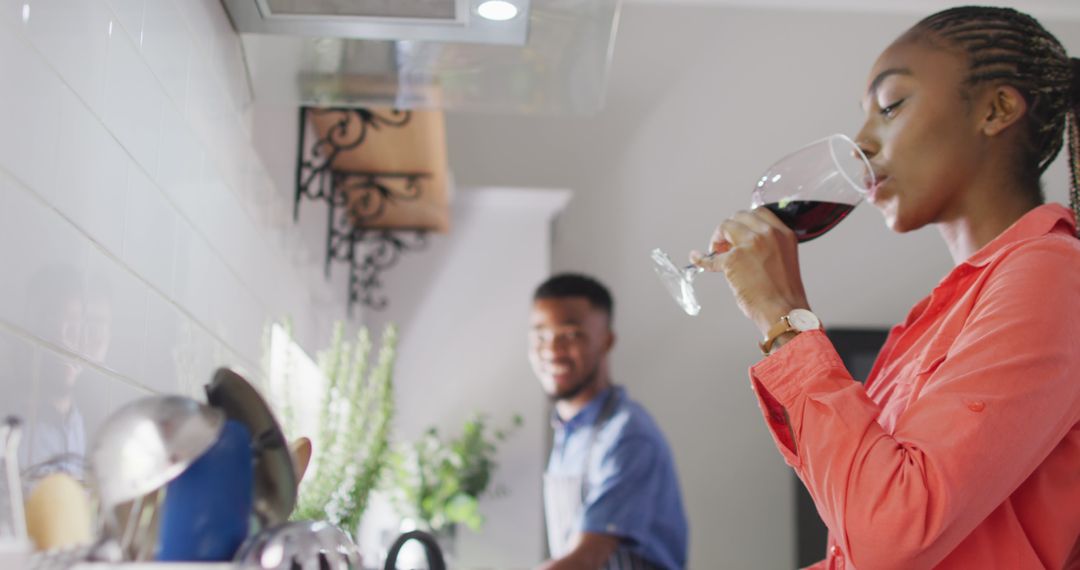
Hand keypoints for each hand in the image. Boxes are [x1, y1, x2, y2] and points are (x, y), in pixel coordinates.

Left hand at [690, 207, 810, 334]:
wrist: (784, 311)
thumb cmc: (783, 293)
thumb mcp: (782, 258)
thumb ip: (767, 245)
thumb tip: (741, 243)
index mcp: (784, 234)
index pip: (760, 213)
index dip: (745, 222)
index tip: (739, 233)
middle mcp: (769, 234)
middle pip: (740, 216)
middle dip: (730, 228)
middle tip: (725, 245)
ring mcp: (751, 244)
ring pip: (726, 226)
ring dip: (718, 238)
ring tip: (717, 253)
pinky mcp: (733, 260)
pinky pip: (711, 256)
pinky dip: (701, 258)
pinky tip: (696, 258)